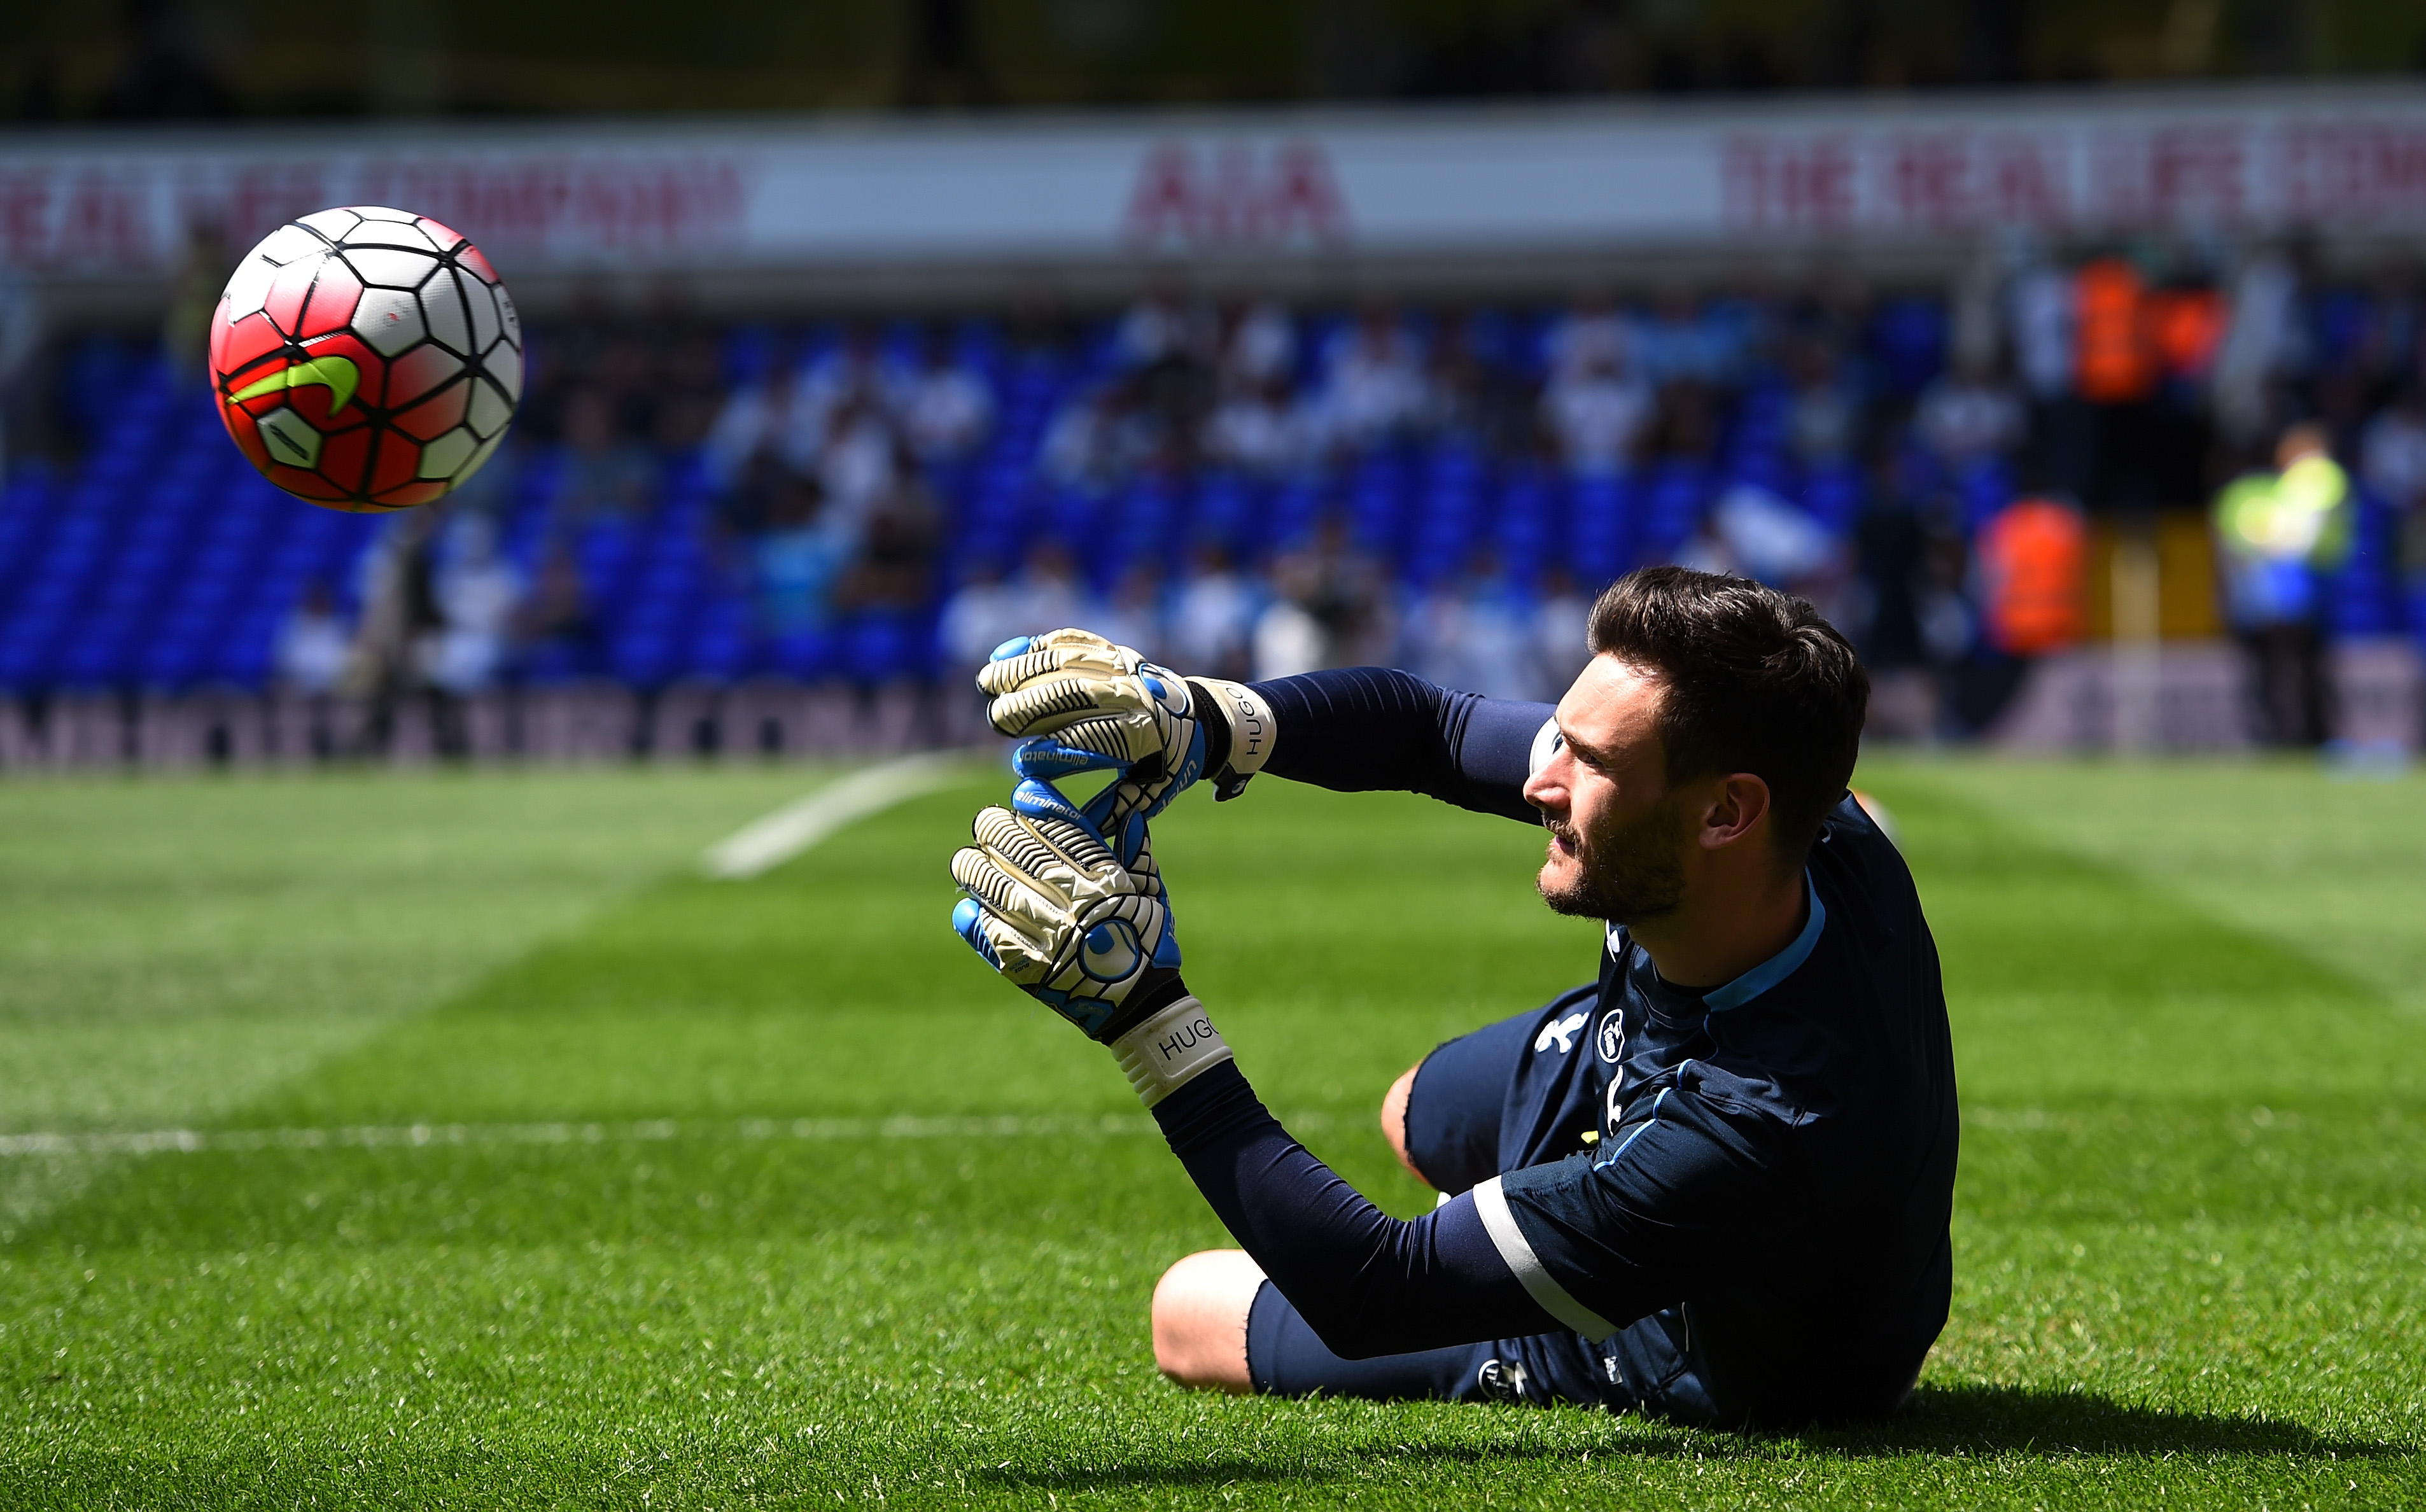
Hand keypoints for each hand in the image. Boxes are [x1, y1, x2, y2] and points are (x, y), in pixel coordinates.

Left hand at [950, 779, 1183, 1040]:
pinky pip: (994, 938)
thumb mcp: (1153, 896)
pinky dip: (976, 922)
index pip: (1064, 833)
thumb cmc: (1148, 945)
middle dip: (999, 833)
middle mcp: (1074, 905)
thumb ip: (1138, 855)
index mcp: (1105, 883)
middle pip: (1024, 856)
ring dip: (977, 872)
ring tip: (963, 861)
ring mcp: (1049, 937)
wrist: (1138, 1007)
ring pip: (1001, 892)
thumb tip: (1132, 815)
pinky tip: (965, 908)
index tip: (1021, 796)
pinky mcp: (1030, 969)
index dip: (1039, 811)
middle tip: (984, 823)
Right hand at [976, 629, 1274, 861]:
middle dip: (1031, 706)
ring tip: (987, 681)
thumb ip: (1110, 810)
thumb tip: (1061, 819)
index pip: (1093, 741)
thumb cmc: (1167, 767)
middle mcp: (1135, 696)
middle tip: (995, 720)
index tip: (1023, 765)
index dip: (1055, 754)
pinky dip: (1040, 645)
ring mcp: (1124, 668)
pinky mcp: (1115, 652)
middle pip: (1075, 695)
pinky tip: (1008, 651)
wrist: (1202, 720)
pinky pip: (1075, 641)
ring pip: (1069, 662)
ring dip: (1024, 669)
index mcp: (1146, 736)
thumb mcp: (1149, 796)